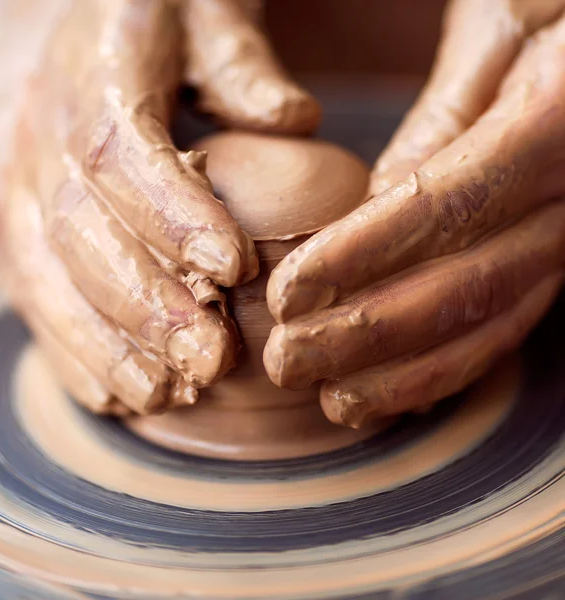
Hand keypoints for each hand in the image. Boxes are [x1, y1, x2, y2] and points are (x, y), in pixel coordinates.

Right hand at [0, 0, 319, 414]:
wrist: (47, 32)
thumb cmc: (142, 21)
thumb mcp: (198, 13)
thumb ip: (238, 63)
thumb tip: (294, 122)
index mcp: (95, 74)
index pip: (123, 154)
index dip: (173, 215)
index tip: (232, 270)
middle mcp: (42, 137)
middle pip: (84, 234)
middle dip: (147, 306)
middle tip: (211, 361)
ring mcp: (19, 188)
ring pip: (50, 279)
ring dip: (107, 346)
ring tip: (164, 395)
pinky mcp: (21, 230)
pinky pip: (36, 296)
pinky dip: (73, 351)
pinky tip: (115, 395)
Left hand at [264, 0, 564, 427]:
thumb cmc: (560, 7)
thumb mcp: (502, 27)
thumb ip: (442, 119)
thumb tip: (378, 199)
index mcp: (552, 125)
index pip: (440, 207)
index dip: (357, 259)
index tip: (288, 295)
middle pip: (461, 288)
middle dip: (365, 337)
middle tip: (287, 362)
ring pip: (487, 327)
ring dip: (403, 376)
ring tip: (331, 402)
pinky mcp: (559, 261)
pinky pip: (507, 326)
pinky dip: (448, 369)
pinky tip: (393, 395)